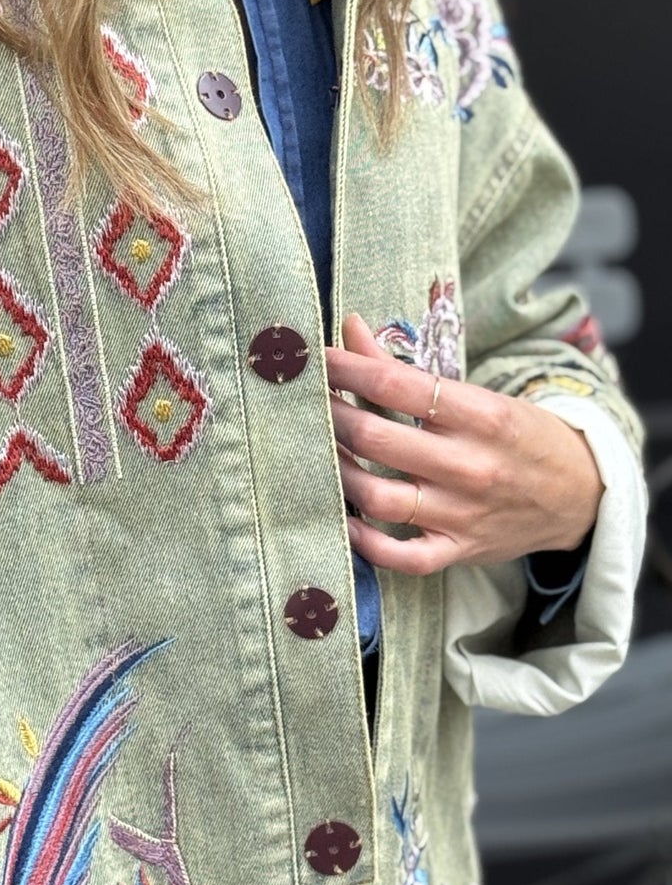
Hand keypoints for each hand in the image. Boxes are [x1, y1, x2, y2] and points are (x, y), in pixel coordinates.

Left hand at [324, 311, 603, 575]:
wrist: (580, 496)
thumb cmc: (519, 437)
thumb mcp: (478, 396)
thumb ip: (406, 369)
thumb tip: (350, 328)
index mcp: (482, 415)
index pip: (398, 384)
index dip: (347, 369)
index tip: (315, 361)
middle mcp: (471, 465)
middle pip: (377, 438)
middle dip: (331, 417)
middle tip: (305, 405)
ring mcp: (463, 513)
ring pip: (378, 497)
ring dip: (337, 473)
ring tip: (319, 454)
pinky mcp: (458, 551)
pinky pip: (401, 556)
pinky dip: (365, 541)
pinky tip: (342, 517)